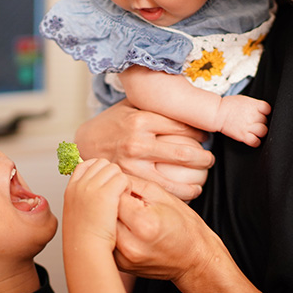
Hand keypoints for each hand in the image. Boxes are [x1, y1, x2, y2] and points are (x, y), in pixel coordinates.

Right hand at [63, 159, 129, 251]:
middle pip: (102, 163)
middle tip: (115, 193)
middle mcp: (80, 184)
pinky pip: (123, 179)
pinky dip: (127, 188)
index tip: (106, 183)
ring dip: (121, 181)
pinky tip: (124, 202)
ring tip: (120, 199)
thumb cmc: (83, 238)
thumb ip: (83, 198)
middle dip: (112, 175)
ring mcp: (91, 187)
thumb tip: (93, 191)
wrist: (85, 249)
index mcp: (71, 188)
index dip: (99, 171)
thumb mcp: (77, 213)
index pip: (85, 164)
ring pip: (114, 169)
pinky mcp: (106, 193)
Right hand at [75, 99, 214, 200]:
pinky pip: (160, 192)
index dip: (200, 133)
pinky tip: (187, 192)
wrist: (83, 144)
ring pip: (175, 180)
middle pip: (184, 154)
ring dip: (195, 182)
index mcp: (141, 119)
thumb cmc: (111, 124)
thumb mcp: (131, 105)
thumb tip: (187, 97)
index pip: (183, 126)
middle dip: (204, 158)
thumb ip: (156, 103)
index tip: (205, 136)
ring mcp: (132, 166)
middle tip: (209, 158)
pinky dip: (178, 195)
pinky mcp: (128, 183)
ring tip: (202, 180)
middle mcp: (137, 143)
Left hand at [114, 177, 292, 292]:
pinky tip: (117, 222)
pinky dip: (107, 229)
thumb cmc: (183, 226)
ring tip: (115, 206)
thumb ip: (135, 184)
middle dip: (108, 199)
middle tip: (115, 192)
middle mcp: (131, 244)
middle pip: (103, 212)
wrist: (193, 260)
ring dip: (105, 215)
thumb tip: (112, 175)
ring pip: (101, 227)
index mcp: (144, 224)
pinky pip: (105, 240)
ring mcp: (124, 258)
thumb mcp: (164, 196)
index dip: (117, 185)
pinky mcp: (120, 265)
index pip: (115, 195)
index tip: (122, 183)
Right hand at [216, 95, 270, 146]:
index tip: (261, 113)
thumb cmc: (229, 105)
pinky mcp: (243, 136)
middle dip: (261, 122)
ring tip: (253, 130)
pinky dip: (255, 142)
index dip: (265, 112)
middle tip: (253, 122)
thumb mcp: (244, 99)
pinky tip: (252, 138)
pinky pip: (256, 142)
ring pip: (263, 131)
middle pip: (266, 121)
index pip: (268, 109)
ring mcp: (249, 126)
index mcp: (255, 105)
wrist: (217, 113)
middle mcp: (254, 115)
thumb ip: (255, 104)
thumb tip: (261, 109)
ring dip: (260, 132)